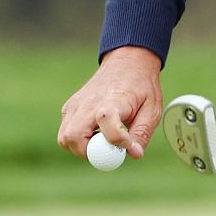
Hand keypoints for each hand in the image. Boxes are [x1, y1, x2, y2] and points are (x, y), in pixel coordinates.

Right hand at [58, 45, 163, 160]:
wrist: (126, 61)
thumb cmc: (141, 86)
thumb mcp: (151, 110)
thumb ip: (142, 133)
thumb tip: (134, 154)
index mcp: (112, 102)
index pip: (106, 126)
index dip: (117, 142)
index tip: (128, 145)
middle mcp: (88, 103)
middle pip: (72, 137)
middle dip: (88, 153)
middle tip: (106, 151)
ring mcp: (76, 104)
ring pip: (64, 137)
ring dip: (80, 146)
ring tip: (101, 140)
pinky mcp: (70, 106)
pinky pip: (65, 130)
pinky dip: (76, 137)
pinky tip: (94, 131)